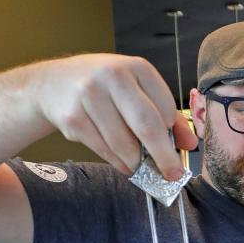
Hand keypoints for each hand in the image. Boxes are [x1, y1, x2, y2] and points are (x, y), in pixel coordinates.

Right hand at [31, 54, 197, 178]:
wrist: (52, 83)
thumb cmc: (105, 87)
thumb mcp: (136, 88)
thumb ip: (166, 113)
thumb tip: (191, 144)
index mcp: (136, 67)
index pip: (165, 107)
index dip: (173, 133)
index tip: (178, 149)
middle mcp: (113, 77)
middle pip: (146, 124)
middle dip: (163, 155)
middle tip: (173, 175)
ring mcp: (90, 96)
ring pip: (123, 143)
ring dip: (137, 163)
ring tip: (144, 170)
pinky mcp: (73, 118)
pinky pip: (103, 149)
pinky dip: (118, 162)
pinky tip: (125, 165)